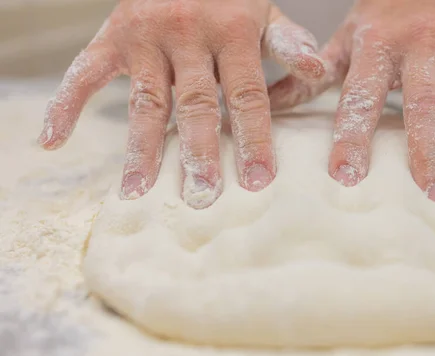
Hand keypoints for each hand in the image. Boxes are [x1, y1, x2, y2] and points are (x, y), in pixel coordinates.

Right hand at [39, 0, 324, 208]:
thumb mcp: (263, 9)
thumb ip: (288, 42)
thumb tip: (318, 71)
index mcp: (232, 31)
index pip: (247, 96)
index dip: (254, 138)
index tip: (258, 181)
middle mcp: (187, 34)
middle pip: (196, 104)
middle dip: (199, 153)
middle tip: (202, 196)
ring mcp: (145, 37)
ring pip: (145, 101)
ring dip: (141, 148)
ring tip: (139, 191)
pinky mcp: (113, 36)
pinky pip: (83, 72)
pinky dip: (65, 104)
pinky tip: (53, 140)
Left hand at [268, 0, 434, 201]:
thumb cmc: (377, 17)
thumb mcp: (342, 39)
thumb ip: (311, 73)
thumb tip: (271, 106)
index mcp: (377, 46)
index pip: (361, 98)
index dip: (353, 137)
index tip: (346, 180)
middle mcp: (422, 48)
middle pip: (427, 106)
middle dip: (431, 153)